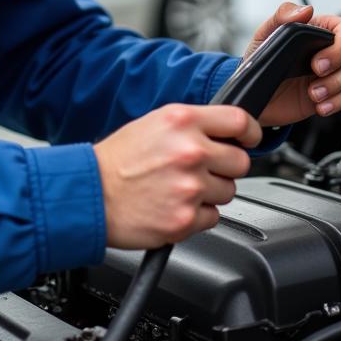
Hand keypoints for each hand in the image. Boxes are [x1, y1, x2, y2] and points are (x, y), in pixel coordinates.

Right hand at [93, 104, 260, 248]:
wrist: (89, 194)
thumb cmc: (118, 159)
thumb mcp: (156, 123)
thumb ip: (194, 125)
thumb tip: (227, 134)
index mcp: (183, 121)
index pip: (239, 121)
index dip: (250, 132)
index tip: (249, 140)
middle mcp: (190, 151)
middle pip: (240, 162)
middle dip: (225, 167)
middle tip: (201, 170)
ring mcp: (189, 188)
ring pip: (228, 192)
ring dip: (210, 193)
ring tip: (179, 188)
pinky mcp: (185, 220)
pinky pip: (212, 217)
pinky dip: (197, 215)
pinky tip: (174, 205)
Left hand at [247, 2, 340, 126]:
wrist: (254, 97)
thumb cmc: (260, 61)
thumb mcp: (264, 35)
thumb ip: (282, 17)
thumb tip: (305, 10)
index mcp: (317, 31)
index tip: (318, 62)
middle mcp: (329, 51)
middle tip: (316, 76)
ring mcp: (332, 73)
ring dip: (338, 87)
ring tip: (314, 94)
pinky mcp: (331, 93)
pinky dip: (338, 101)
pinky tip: (319, 105)